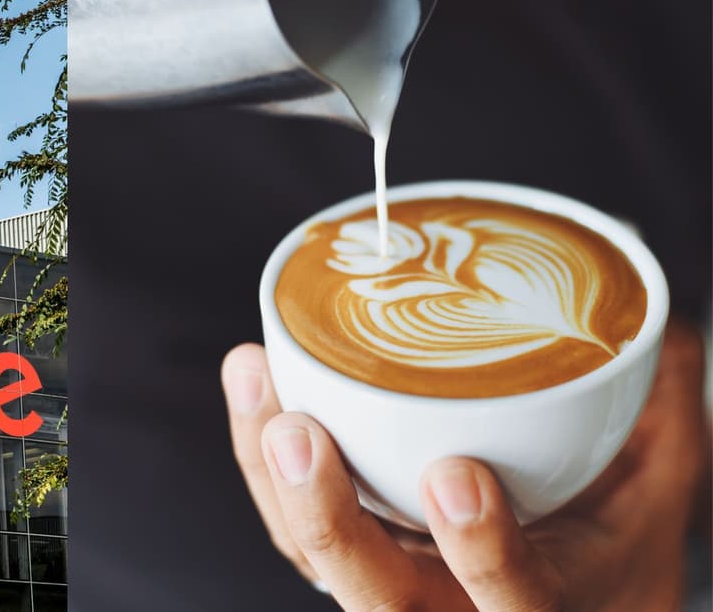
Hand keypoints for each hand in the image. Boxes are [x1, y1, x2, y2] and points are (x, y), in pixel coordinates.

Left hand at [222, 320, 707, 610]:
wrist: (567, 595)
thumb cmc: (605, 543)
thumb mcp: (650, 490)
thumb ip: (657, 417)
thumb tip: (660, 329)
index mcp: (539, 606)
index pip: (512, 601)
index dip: (483, 554)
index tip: (456, 477)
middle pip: (376, 599)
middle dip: (327, 519)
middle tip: (299, 432)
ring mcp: (388, 588)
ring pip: (312, 557)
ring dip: (270, 475)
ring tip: (254, 376)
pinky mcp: (345, 557)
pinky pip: (289, 522)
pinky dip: (260, 456)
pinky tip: (254, 379)